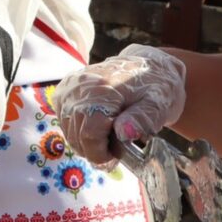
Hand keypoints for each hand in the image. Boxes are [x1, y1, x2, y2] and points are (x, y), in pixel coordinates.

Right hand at [52, 44, 187, 165]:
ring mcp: (69, 88)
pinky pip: (65, 123)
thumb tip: (125, 132)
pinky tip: (98, 125)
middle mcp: (80, 86)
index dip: (101, 154)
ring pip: (69, 133)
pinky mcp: (63, 90)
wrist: (146, 65)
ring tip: (110, 134)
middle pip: (77, 137)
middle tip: (117, 146)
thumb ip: (142, 119)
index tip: (117, 156)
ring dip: (88, 142)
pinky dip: (80, 131)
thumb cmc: (156, 87)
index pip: (89, 135)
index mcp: (103, 89)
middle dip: (96, 150)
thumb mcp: (158, 104)